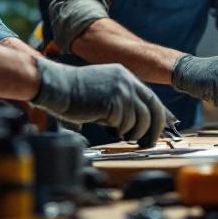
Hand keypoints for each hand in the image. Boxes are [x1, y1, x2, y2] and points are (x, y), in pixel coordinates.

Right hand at [31, 59, 168, 146]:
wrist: (55, 85)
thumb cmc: (73, 92)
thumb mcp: (103, 90)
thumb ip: (120, 101)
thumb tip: (135, 122)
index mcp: (125, 76)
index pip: (151, 98)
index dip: (159, 116)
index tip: (161, 129)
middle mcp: (126, 81)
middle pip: (153, 109)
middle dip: (153, 129)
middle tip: (147, 142)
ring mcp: (121, 91)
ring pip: (141, 120)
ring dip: (132, 132)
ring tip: (120, 134)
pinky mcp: (113, 103)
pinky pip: (124, 124)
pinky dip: (118, 131)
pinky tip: (107, 128)